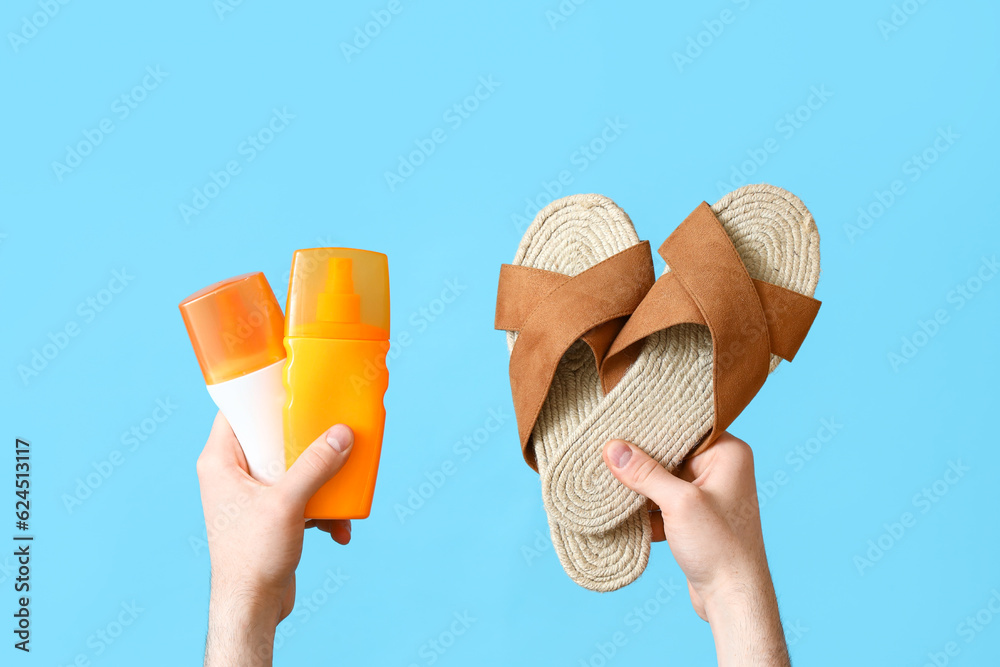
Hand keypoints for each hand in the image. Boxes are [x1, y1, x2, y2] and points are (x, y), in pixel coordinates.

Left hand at [197, 412, 353, 665]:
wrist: (252, 607)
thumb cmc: (252, 555)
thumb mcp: (287, 503)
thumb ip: (315, 465)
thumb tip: (343, 433)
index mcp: (220, 462)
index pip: (236, 411)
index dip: (262, 394)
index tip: (294, 383)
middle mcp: (232, 474)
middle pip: (272, 438)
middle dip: (306, 439)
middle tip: (331, 427)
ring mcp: (251, 496)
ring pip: (291, 468)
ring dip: (321, 479)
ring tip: (342, 488)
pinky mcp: (269, 516)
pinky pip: (300, 496)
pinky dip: (321, 509)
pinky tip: (337, 528)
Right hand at [603, 433, 789, 666]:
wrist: (733, 598)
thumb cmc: (720, 548)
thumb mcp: (679, 503)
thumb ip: (645, 473)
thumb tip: (613, 448)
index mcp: (728, 453)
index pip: (683, 426)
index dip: (652, 427)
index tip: (620, 423)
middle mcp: (721, 469)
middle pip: (669, 453)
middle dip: (640, 461)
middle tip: (607, 455)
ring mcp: (707, 494)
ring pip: (663, 479)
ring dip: (639, 488)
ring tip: (609, 484)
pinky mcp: (695, 517)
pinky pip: (663, 502)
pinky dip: (645, 509)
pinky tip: (623, 513)